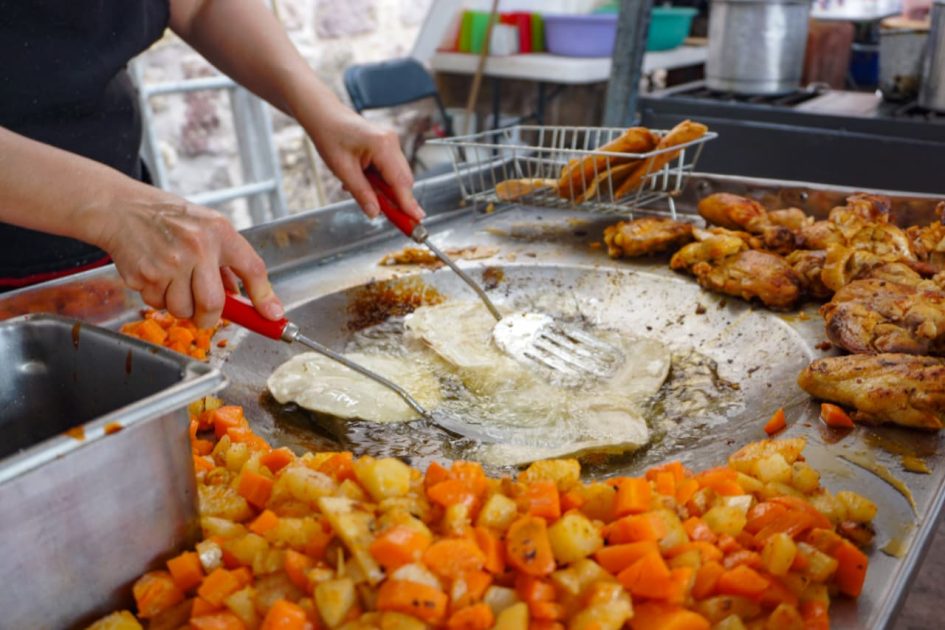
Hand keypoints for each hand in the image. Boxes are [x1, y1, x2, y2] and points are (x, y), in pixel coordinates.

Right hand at [93, 198, 282, 328]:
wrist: (122, 208)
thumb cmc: (170, 219)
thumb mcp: (207, 227)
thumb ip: (226, 261)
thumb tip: (241, 298)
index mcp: (219, 232)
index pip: (252, 269)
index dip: (265, 297)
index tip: (273, 316)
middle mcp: (197, 247)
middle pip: (212, 304)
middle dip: (209, 317)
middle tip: (205, 314)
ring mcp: (169, 263)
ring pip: (182, 310)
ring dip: (180, 307)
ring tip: (174, 282)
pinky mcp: (145, 275)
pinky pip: (157, 304)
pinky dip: (158, 298)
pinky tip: (155, 275)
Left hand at [309, 109, 424, 220]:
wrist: (324, 116)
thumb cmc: (330, 136)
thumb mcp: (342, 170)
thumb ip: (362, 193)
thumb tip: (375, 213)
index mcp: (382, 145)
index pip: (400, 181)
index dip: (408, 204)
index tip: (416, 221)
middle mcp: (392, 142)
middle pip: (403, 180)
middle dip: (397, 200)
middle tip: (392, 218)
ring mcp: (391, 142)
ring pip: (397, 176)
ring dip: (384, 190)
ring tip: (361, 190)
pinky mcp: (387, 145)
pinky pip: (390, 169)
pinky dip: (380, 181)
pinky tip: (362, 180)